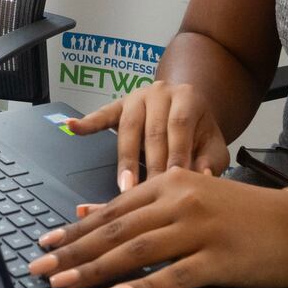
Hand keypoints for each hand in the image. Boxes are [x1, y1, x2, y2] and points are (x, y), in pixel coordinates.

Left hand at [28, 168, 287, 287]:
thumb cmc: (243, 213)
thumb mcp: (188, 197)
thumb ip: (140, 206)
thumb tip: (86, 211)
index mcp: (170, 183)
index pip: (112, 210)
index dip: (75, 231)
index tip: (45, 246)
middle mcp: (180, 201)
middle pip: (116, 231)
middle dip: (73, 253)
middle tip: (40, 269)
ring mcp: (199, 230)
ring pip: (136, 252)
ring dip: (95, 271)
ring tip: (65, 285)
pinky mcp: (219, 259)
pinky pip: (175, 276)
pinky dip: (145, 287)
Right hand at [65, 80, 229, 190]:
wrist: (188, 103)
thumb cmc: (199, 131)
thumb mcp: (213, 144)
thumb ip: (210, 161)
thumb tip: (203, 179)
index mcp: (187, 97)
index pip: (179, 127)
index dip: (175, 154)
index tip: (172, 184)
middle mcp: (160, 92)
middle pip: (153, 131)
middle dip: (150, 166)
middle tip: (148, 195)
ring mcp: (137, 96)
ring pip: (129, 129)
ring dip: (126, 160)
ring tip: (124, 186)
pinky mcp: (119, 104)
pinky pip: (103, 114)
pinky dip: (88, 123)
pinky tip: (73, 128)